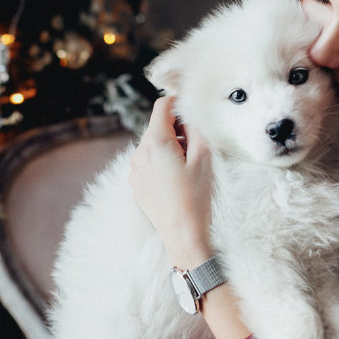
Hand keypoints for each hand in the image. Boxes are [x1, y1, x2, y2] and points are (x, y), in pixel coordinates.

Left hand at [129, 96, 214, 268]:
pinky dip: (161, 163)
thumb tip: (189, 114)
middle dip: (175, 130)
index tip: (191, 112)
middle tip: (194, 146)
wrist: (182, 235)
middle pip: (157, 126)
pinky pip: (148, 163)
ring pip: (152, 145)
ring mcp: (134, 170)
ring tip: (186, 167)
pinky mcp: (136, 184)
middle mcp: (139, 153)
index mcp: (155, 142)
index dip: (178, 104)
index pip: (162, 106)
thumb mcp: (204, 157)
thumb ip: (196, 128)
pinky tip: (175, 181)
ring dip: (168, 147)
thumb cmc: (196, 197)